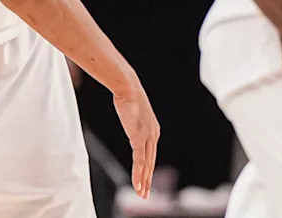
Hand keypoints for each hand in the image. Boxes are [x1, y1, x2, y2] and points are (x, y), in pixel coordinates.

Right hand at [113, 83, 159, 198]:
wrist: (127, 87)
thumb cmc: (127, 94)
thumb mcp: (132, 109)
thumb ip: (132, 116)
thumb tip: (127, 110)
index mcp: (153, 130)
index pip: (150, 154)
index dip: (147, 168)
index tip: (144, 179)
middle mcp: (154, 135)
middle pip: (151, 163)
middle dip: (147, 180)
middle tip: (145, 194)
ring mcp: (148, 137)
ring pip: (147, 165)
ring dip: (143, 181)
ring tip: (141, 194)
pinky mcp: (139, 138)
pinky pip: (140, 160)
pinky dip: (138, 173)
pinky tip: (137, 183)